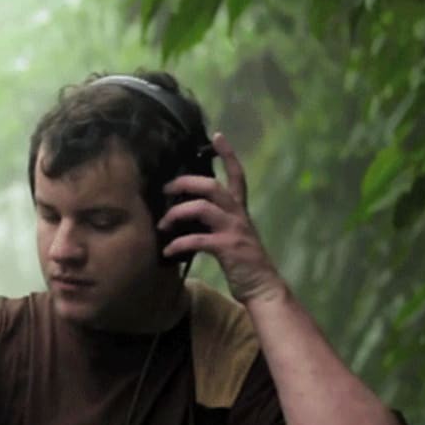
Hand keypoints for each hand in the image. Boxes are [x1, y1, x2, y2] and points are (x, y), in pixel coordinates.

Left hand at [157, 133, 281, 303]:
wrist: (262, 288)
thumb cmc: (241, 262)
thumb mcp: (229, 234)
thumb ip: (213, 220)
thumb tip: (183, 211)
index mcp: (239, 210)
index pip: (237, 175)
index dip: (228, 154)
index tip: (217, 136)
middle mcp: (238, 215)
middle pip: (212, 185)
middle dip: (185, 183)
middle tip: (166, 189)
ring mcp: (234, 230)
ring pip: (202, 207)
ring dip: (176, 213)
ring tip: (162, 225)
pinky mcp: (228, 248)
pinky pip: (197, 240)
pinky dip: (178, 244)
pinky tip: (167, 251)